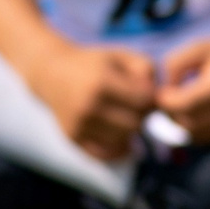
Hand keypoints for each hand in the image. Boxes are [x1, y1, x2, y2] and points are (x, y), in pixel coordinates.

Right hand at [24, 42, 157, 158]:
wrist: (51, 72)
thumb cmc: (93, 63)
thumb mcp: (121, 55)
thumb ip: (147, 69)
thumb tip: (157, 99)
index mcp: (101, 82)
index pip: (144, 101)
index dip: (151, 97)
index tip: (145, 92)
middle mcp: (88, 106)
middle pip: (136, 124)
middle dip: (141, 116)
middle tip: (135, 106)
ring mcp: (79, 124)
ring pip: (123, 141)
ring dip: (129, 131)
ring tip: (123, 115)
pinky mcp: (72, 138)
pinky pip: (105, 153)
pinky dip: (116, 147)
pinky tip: (117, 133)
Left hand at [158, 34, 209, 145]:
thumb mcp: (199, 48)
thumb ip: (174, 65)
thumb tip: (162, 93)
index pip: (184, 107)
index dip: (166, 101)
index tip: (162, 90)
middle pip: (188, 125)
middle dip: (172, 114)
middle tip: (169, 98)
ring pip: (197, 137)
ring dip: (184, 123)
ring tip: (184, 103)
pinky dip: (199, 127)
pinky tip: (200, 109)